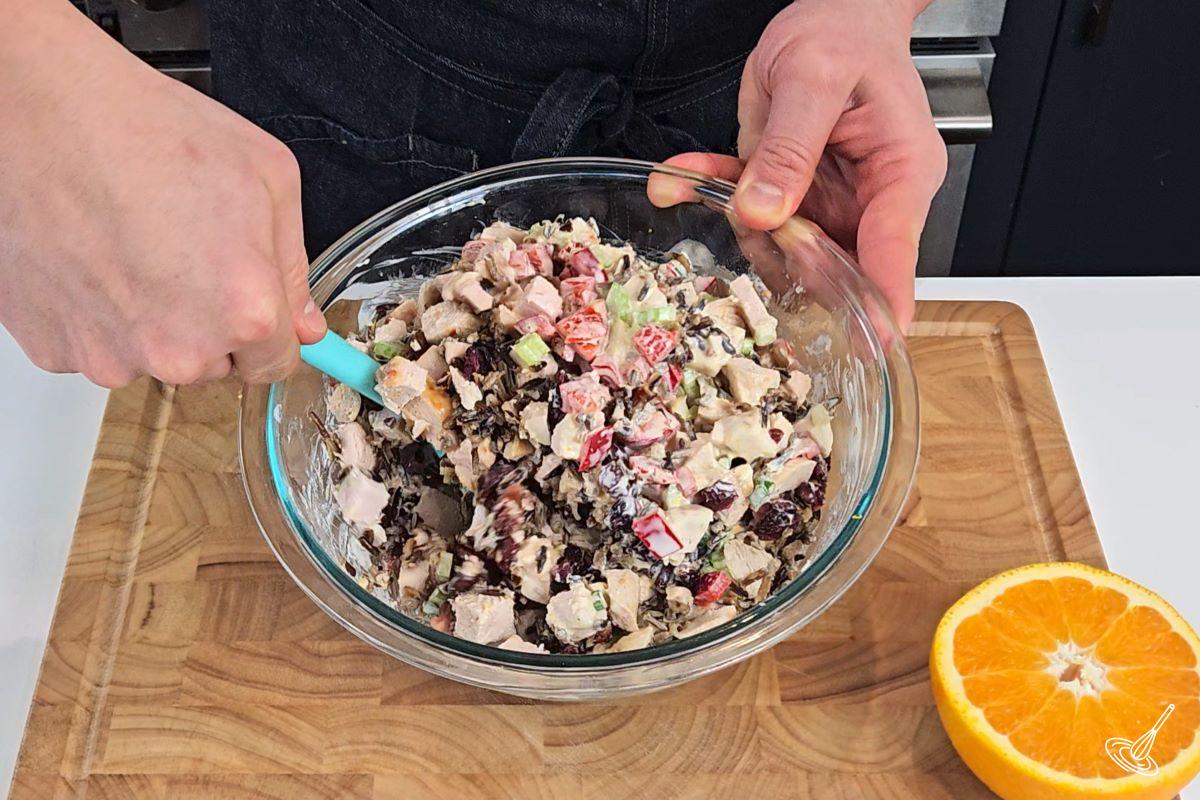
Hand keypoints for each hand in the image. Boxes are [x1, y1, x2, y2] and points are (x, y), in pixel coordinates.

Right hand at [0, 1, 324, 388]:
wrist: (45, 112)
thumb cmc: (146, 131)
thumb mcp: (268, 179)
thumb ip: (293, 266)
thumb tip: (303, 320)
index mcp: (243, 313)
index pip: (275, 365)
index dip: (270, 332)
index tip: (258, 315)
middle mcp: (178, 350)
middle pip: (213, 365)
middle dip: (210, 322)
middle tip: (186, 254)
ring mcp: (111, 355)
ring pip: (152, 357)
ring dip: (153, 320)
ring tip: (137, 247)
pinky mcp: (54, 348)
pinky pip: (97, 345)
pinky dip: (99, 314)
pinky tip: (99, 258)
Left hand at [663, 0, 945, 329]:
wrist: (832, 13)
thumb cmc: (844, 34)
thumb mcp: (815, 79)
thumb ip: (789, 148)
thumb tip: (766, 212)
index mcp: (900, 173)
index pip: (894, 250)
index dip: (880, 303)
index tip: (868, 346)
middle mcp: (867, 198)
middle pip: (833, 263)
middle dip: (777, 259)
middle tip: (740, 231)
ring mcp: (827, 201)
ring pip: (778, 244)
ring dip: (732, 219)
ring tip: (696, 183)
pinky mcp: (790, 192)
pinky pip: (747, 210)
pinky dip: (711, 193)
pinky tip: (679, 179)